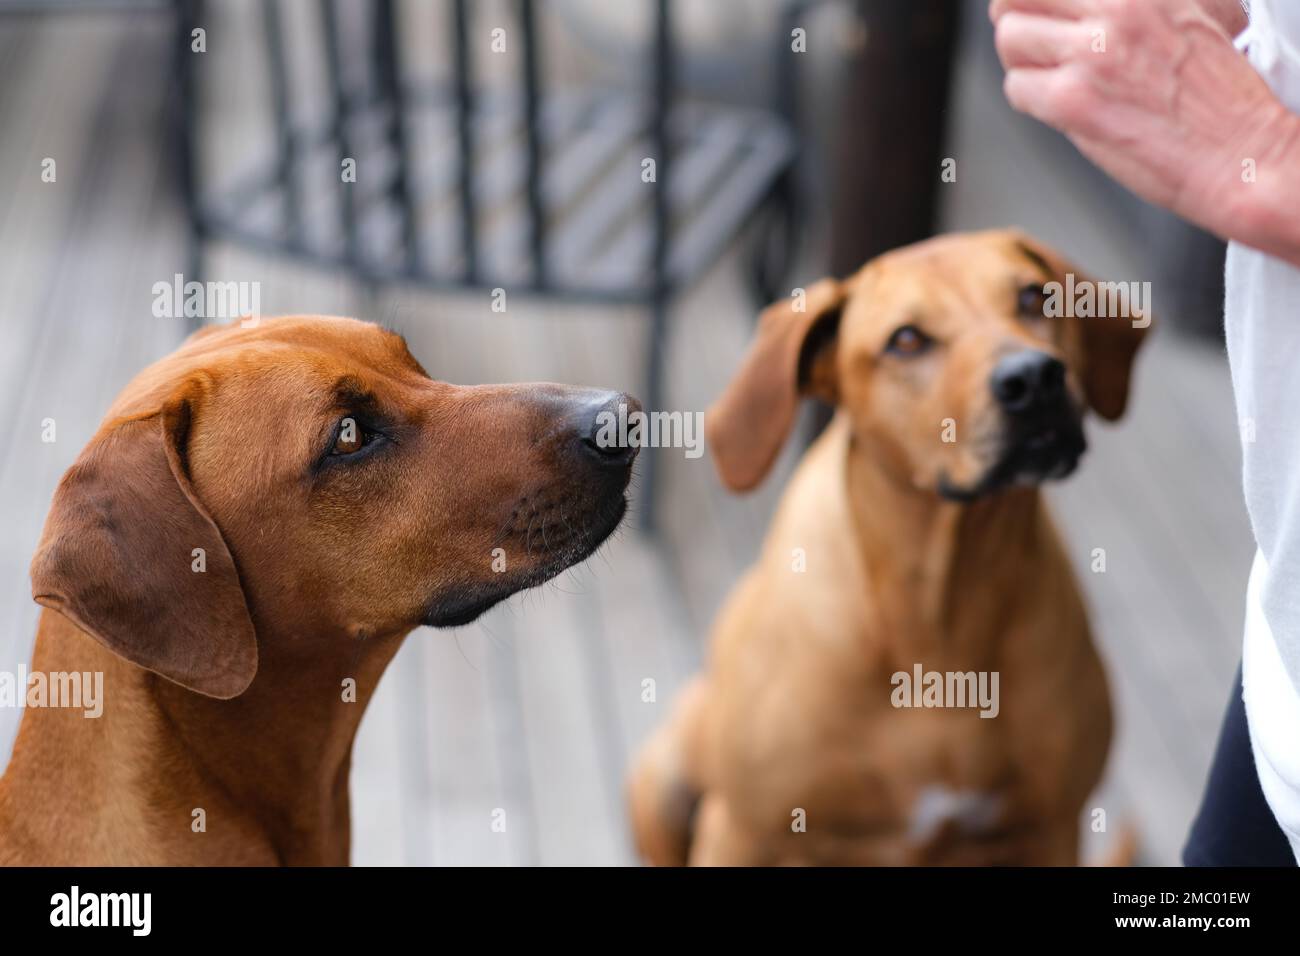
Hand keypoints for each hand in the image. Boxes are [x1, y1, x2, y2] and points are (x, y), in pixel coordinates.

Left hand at [990, 0, 1299, 261]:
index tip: (1040, 14)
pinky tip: (1063, 110)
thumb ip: (1131, 13)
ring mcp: (1092, 52)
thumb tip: (1080, 14)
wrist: (1243, 155)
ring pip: (1009, 38)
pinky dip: (1031, 102)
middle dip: (1018, 23)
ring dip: (1022, 64)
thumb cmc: (1219, 102)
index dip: (1037, 1)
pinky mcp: (1073, 100)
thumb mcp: (1190, 21)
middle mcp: (1117, 8)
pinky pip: (1017, 89)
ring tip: (1052, 82)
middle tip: (1033, 47)